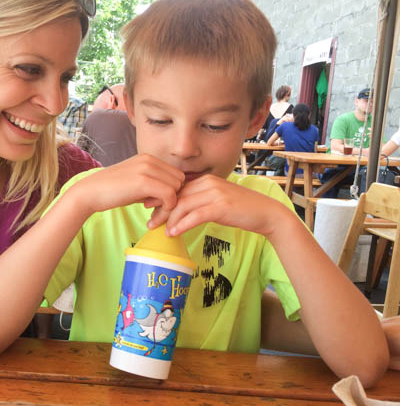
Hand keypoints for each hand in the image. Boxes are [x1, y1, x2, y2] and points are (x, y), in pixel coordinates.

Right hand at [72, 154, 184, 215]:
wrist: (90, 192)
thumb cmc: (112, 191)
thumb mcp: (136, 182)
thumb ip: (154, 185)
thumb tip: (173, 195)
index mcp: (148, 158)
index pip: (175, 174)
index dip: (171, 191)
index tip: (157, 204)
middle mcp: (149, 160)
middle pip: (179, 180)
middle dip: (172, 197)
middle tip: (156, 209)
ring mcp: (147, 169)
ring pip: (176, 188)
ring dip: (168, 204)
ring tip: (151, 211)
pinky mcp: (144, 181)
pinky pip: (170, 195)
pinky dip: (165, 208)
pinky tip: (150, 212)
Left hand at [148, 174, 288, 236]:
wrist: (265, 213)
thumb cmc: (239, 209)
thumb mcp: (216, 200)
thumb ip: (198, 200)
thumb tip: (178, 209)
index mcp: (205, 180)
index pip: (176, 187)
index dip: (160, 197)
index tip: (148, 207)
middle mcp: (208, 183)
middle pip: (176, 195)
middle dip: (160, 209)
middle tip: (149, 222)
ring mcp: (215, 193)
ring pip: (183, 205)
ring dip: (168, 219)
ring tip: (158, 230)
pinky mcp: (220, 206)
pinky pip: (195, 215)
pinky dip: (182, 225)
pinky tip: (173, 233)